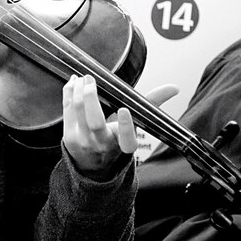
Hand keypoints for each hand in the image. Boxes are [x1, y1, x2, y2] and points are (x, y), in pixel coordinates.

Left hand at [62, 74, 177, 173]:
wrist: (91, 163)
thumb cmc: (115, 138)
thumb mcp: (134, 126)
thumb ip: (152, 104)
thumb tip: (174, 88)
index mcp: (123, 145)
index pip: (127, 140)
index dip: (126, 126)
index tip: (124, 110)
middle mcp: (102, 145)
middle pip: (95, 123)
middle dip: (91, 98)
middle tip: (91, 79)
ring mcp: (83, 141)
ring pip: (78, 113)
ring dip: (78, 91)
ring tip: (83, 78)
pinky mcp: (68, 135)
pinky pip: (66, 109)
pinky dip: (69, 92)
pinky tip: (73, 82)